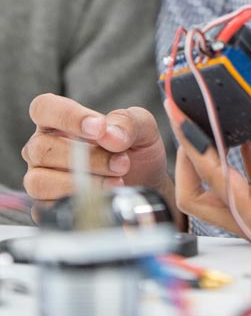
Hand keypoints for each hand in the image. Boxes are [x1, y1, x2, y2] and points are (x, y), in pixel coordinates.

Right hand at [23, 94, 170, 208]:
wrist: (146, 183)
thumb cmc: (136, 149)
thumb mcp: (142, 126)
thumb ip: (128, 122)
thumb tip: (109, 135)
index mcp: (60, 121)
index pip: (44, 108)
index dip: (68, 117)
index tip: (99, 128)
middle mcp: (43, 147)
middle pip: (42, 148)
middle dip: (87, 157)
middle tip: (121, 162)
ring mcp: (41, 178)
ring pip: (40, 181)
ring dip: (83, 181)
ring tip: (116, 179)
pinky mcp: (45, 206)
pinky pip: (47, 207)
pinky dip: (78, 202)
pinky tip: (103, 196)